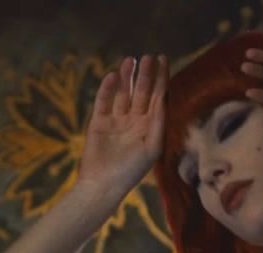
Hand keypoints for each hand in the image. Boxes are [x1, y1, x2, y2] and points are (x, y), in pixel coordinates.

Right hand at [77, 54, 168, 195]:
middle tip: (148, 57)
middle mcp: (134, 122)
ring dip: (127, 78)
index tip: (164, 60)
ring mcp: (116, 121)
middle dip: (145, 75)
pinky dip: (107, 89)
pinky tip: (113, 76)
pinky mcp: (98, 123)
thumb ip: (159, 123)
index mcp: (150, 127)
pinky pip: (104, 101)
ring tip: (130, 60)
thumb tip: (163, 100)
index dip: (161, 78)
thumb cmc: (131, 171)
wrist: (103, 186)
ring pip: (122, 94)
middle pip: (141, 92)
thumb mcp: (152, 148)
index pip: (157, 97)